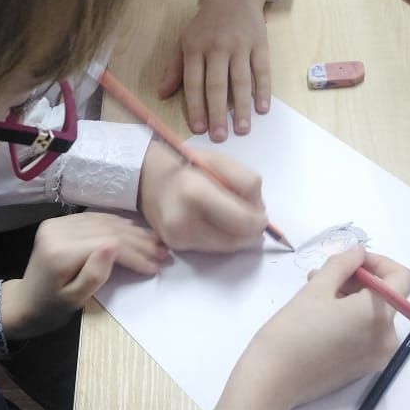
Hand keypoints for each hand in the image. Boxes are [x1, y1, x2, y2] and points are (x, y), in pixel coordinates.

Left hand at [0, 213, 167, 339]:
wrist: (26, 301)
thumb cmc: (52, 307)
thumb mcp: (75, 300)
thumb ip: (94, 275)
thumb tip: (115, 246)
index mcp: (60, 252)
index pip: (107, 244)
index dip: (135, 254)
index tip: (156, 266)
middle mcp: (57, 231)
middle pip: (107, 230)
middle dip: (138, 242)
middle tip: (164, 253)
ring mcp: (57, 223)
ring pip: (103, 221)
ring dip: (132, 231)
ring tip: (155, 243)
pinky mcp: (59, 222)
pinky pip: (94, 218)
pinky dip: (116, 224)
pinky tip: (134, 230)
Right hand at [137, 140, 267, 252]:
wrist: (146, 177)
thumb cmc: (186, 164)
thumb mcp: (220, 161)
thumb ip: (246, 183)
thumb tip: (258, 214)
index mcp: (195, 193)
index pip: (243, 221)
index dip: (259, 221)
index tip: (262, 214)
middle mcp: (183, 221)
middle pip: (236, 239)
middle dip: (250, 231)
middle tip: (250, 216)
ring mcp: (177, 238)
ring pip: (226, 247)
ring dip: (237, 236)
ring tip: (231, 216)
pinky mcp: (176, 246)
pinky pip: (212, 248)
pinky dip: (221, 237)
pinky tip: (215, 222)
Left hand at [158, 0, 273, 141]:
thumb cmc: (206, 24)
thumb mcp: (184, 41)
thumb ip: (174, 69)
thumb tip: (162, 94)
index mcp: (195, 48)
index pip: (194, 83)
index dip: (196, 107)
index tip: (199, 129)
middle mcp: (217, 47)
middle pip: (217, 85)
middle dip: (218, 113)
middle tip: (220, 138)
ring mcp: (240, 45)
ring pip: (241, 81)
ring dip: (242, 108)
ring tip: (243, 130)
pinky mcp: (260, 44)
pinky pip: (262, 70)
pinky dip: (264, 90)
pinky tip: (263, 109)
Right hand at [213, 247, 409, 409]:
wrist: (274, 380)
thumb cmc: (292, 330)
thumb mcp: (316, 289)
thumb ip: (342, 265)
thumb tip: (358, 252)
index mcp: (380, 312)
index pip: (403, 277)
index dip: (379, 263)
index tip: (349, 262)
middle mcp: (388, 335)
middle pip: (388, 296)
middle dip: (359, 281)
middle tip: (321, 277)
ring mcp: (379, 355)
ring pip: (376, 315)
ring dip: (353, 300)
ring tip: (316, 299)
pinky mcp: (366, 368)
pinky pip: (369, 335)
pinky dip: (353, 321)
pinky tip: (322, 322)